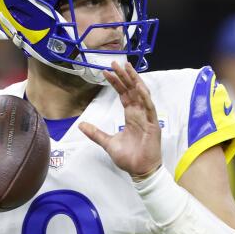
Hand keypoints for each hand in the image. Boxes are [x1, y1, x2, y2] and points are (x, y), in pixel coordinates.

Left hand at [80, 61, 162, 178]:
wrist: (139, 171)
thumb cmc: (129, 158)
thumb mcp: (108, 143)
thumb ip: (96, 133)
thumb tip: (81, 125)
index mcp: (131, 116)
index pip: (124, 94)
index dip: (116, 82)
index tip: (106, 72)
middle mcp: (140, 114)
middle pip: (132, 90)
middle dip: (124, 75)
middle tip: (116, 62)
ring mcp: (147, 118)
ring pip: (142, 94)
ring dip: (135, 80)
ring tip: (128, 67)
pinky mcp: (153, 125)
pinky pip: (150, 108)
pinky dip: (145, 97)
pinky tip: (139, 87)